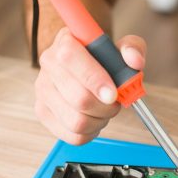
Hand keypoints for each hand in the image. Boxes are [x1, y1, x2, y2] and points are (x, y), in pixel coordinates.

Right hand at [34, 27, 145, 144]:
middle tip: (115, 102)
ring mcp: (43, 91)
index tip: (113, 93)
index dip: (95, 80)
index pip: (71, 58)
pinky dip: (91, 133)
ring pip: (77, 121)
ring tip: (104, 110)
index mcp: (65, 42)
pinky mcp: (43, 113)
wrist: (83, 69)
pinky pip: (73, 135)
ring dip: (99, 121)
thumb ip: (133, 48)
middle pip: (79, 98)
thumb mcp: (121, 48)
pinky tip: (94, 119)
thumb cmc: (102, 59)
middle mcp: (49, 65)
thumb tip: (134, 60)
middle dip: (106, 107)